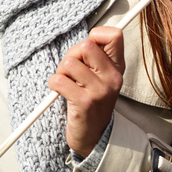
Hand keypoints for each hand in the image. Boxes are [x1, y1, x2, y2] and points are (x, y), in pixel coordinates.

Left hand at [49, 26, 124, 155]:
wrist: (93, 136)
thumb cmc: (92, 99)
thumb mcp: (102, 76)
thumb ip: (98, 55)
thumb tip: (91, 35)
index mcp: (117, 67)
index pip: (114, 35)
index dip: (95, 36)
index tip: (87, 52)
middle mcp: (112, 77)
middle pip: (85, 45)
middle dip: (71, 55)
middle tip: (72, 71)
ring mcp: (99, 90)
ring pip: (69, 62)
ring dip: (61, 71)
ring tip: (67, 83)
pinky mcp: (84, 102)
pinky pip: (59, 80)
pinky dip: (54, 84)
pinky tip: (61, 92)